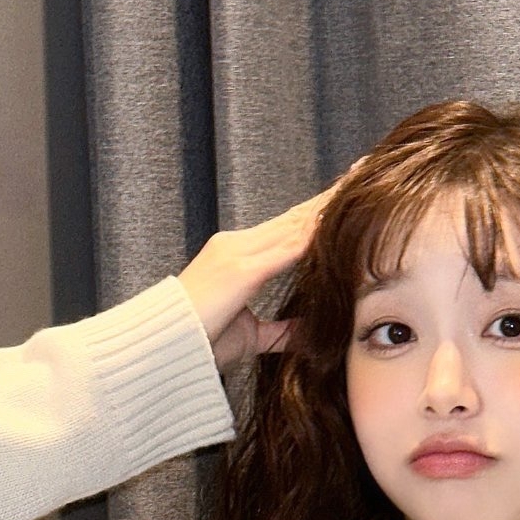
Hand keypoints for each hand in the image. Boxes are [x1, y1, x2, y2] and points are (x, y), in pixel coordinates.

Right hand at [176, 162, 362, 372]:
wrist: (157, 350)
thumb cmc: (199, 344)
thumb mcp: (250, 336)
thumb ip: (280, 331)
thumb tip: (308, 332)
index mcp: (238, 257)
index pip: (288, 228)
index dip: (317, 211)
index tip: (347, 194)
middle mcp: (237, 246)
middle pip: (295, 217)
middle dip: (329, 196)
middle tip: (362, 170)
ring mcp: (237, 254)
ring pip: (294, 225)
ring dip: (327, 205)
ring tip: (358, 183)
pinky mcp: (239, 270)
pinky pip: (285, 249)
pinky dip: (312, 235)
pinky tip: (336, 223)